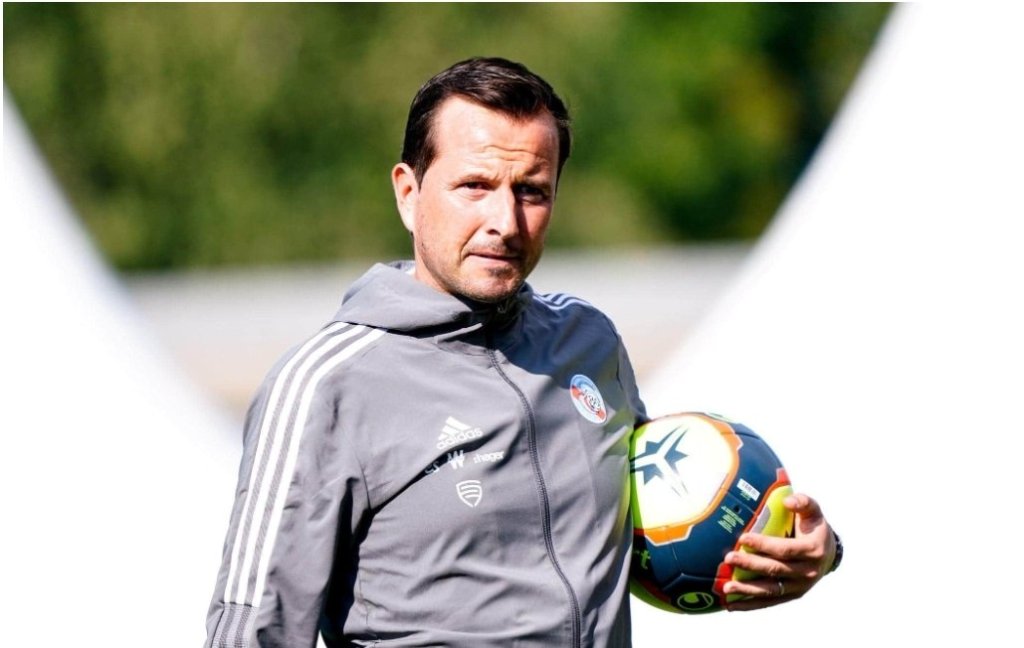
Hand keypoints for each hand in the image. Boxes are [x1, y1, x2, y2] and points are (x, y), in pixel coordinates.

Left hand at [721, 492, 836, 610]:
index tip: (743, 538)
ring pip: (771, 590)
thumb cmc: (814, 527)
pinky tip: (732, 605)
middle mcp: (807, 572)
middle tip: (729, 558)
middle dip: (750, 564)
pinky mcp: (792, 595)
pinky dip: (751, 605)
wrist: (829, 552)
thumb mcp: (814, 511)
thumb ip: (803, 502)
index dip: (764, 545)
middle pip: (775, 570)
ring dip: (747, 590)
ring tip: (726, 587)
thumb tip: (788, 500)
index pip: (785, 549)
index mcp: (812, 550)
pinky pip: (770, 602)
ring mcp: (800, 587)